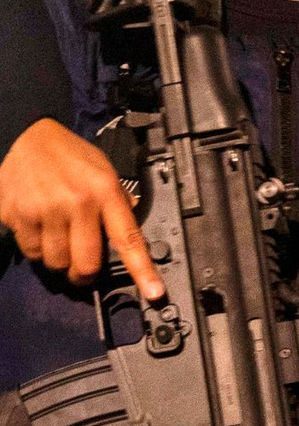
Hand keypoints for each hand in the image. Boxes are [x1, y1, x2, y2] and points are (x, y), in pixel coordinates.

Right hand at [0, 118, 163, 299]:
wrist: (26, 132)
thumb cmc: (71, 157)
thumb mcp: (106, 173)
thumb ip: (121, 205)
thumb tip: (136, 238)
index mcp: (105, 192)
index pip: (129, 240)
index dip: (142, 272)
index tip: (154, 293)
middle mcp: (75, 202)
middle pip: (85, 265)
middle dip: (85, 275)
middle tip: (83, 270)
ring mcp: (43, 208)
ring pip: (55, 263)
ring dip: (58, 262)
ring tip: (59, 241)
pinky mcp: (16, 212)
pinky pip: (30, 250)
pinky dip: (35, 248)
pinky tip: (39, 229)